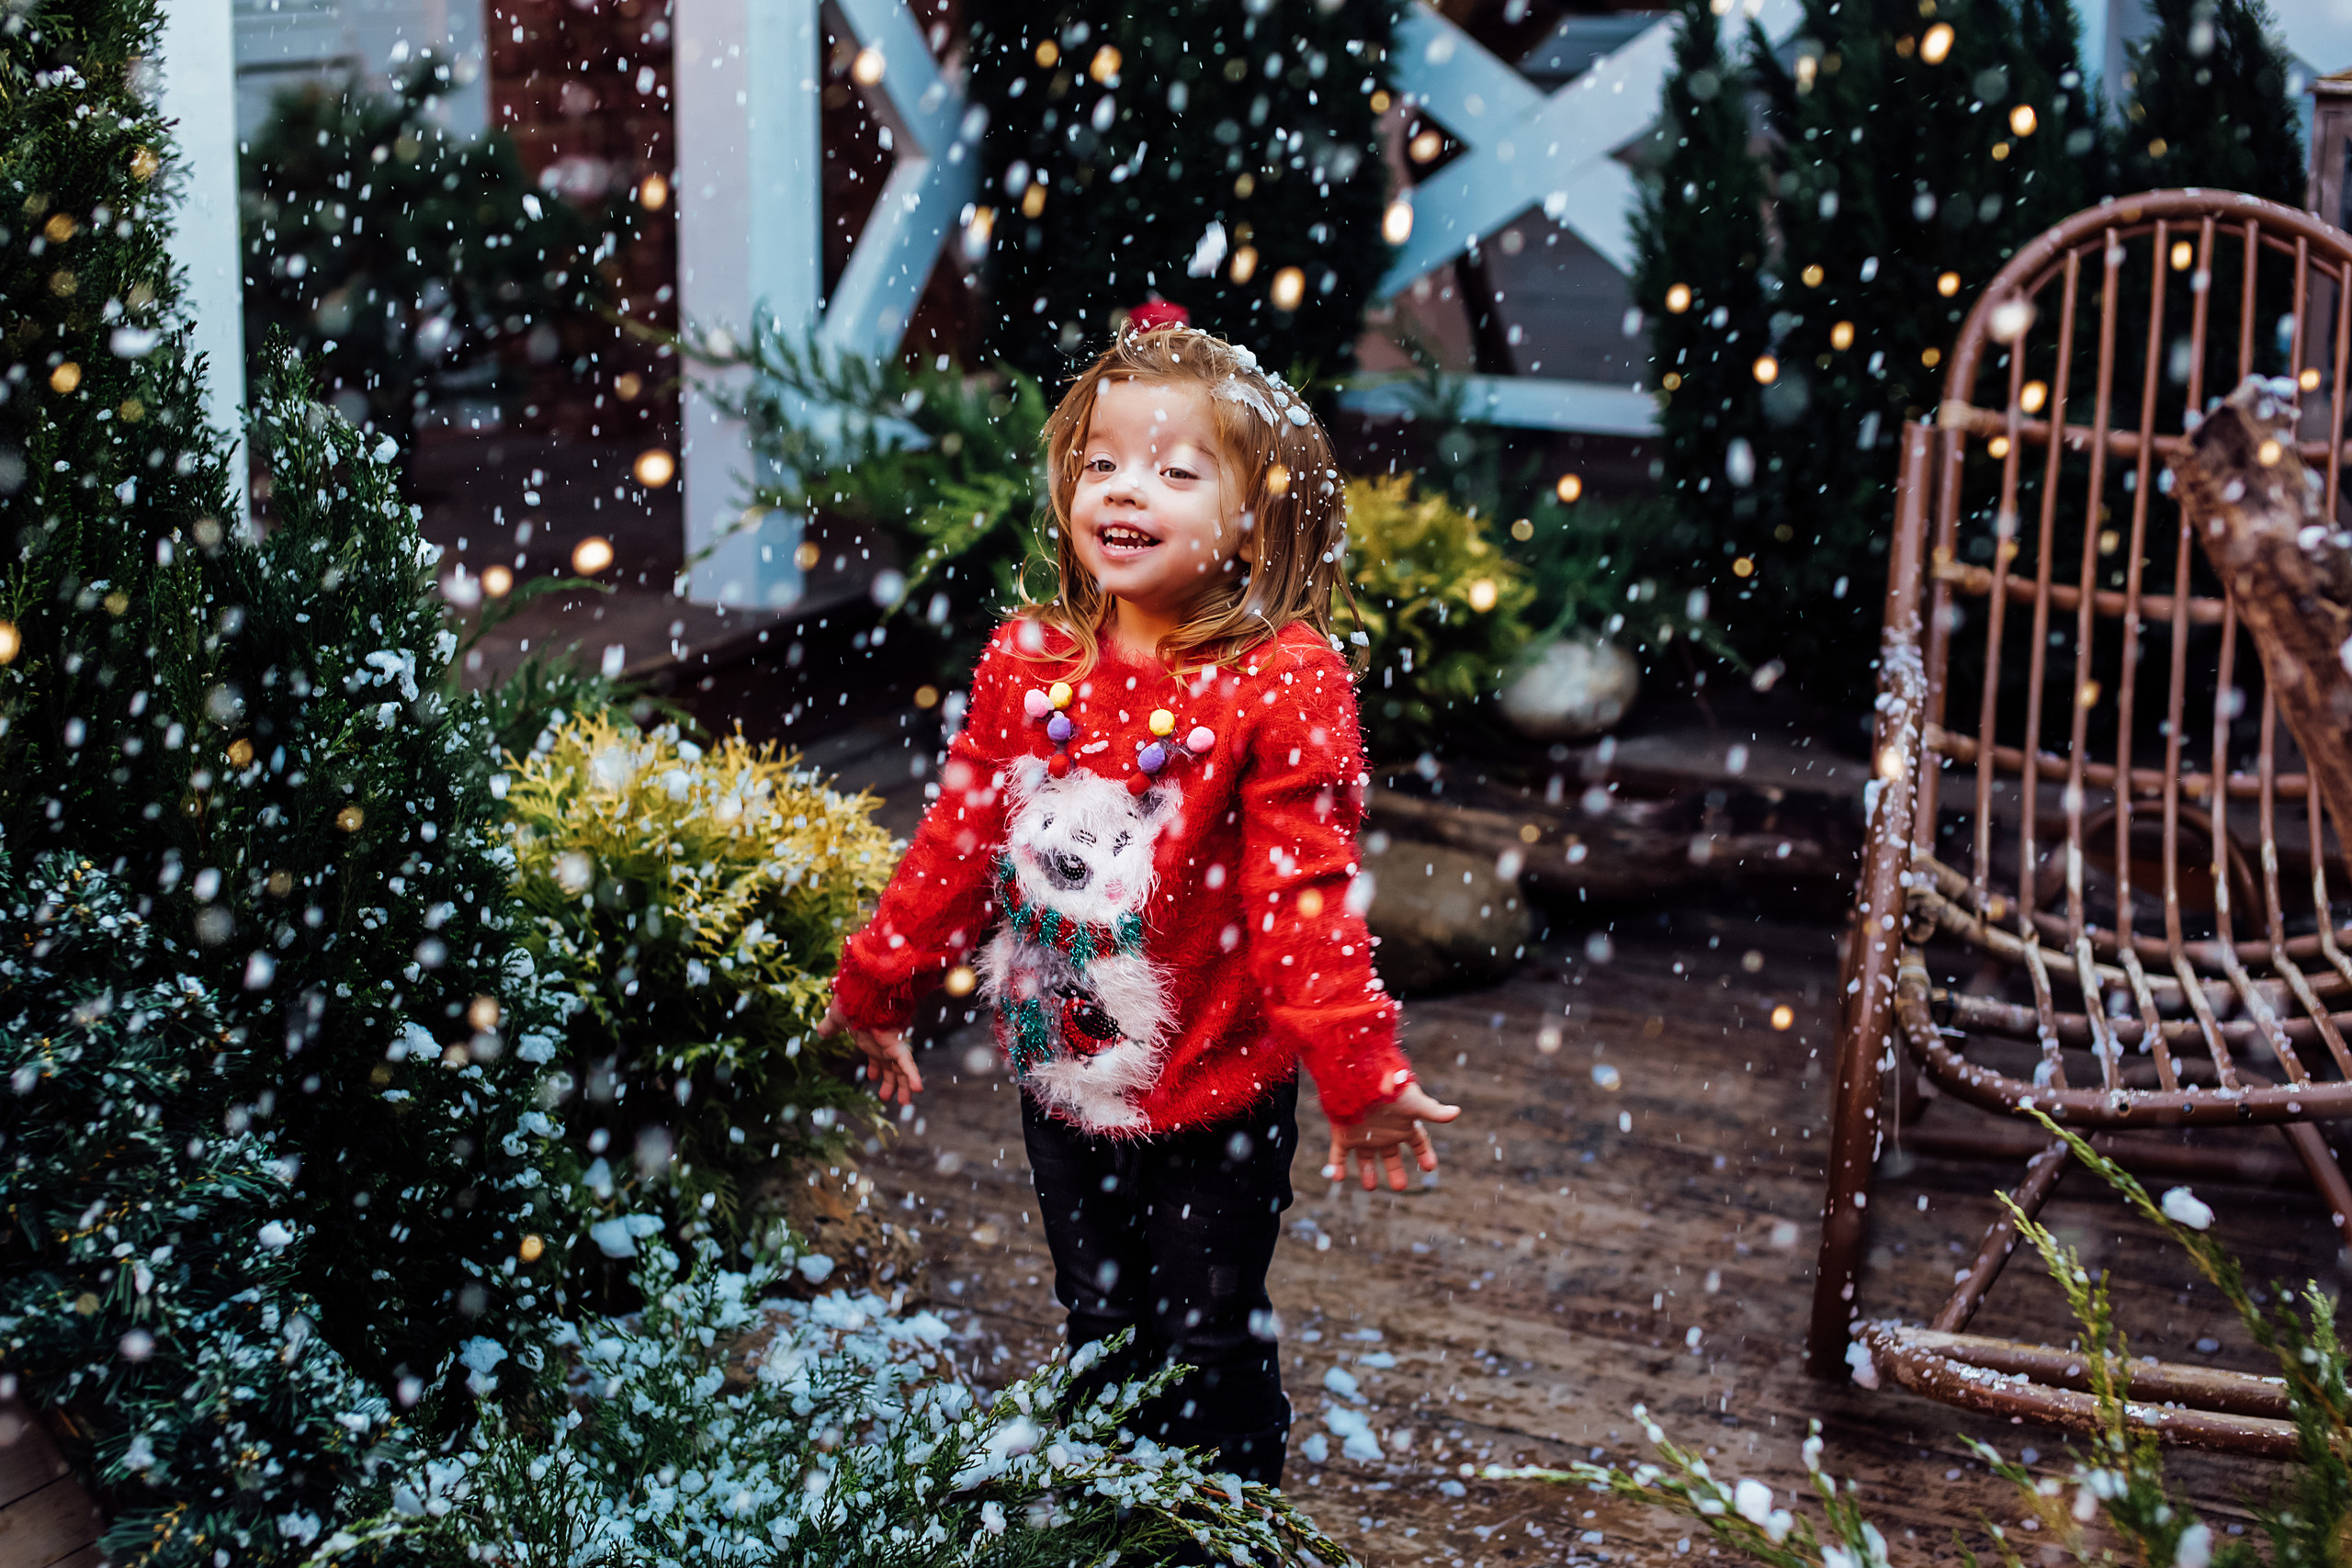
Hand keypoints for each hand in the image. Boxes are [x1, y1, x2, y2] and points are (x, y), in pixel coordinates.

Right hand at [815, 1003, 923, 1105]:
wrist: (859, 992)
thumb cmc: (849, 1001)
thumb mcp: (836, 1019)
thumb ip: (830, 1027)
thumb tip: (820, 1032)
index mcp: (871, 1040)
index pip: (876, 1057)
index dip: (876, 1069)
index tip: (873, 1077)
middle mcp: (883, 1044)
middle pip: (890, 1067)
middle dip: (890, 1083)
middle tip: (887, 1097)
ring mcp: (892, 1045)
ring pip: (902, 1070)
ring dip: (904, 1086)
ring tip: (906, 1102)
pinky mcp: (897, 1045)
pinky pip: (908, 1064)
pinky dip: (913, 1076)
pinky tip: (918, 1090)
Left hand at [1324, 1082, 1460, 1191]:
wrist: (1359, 1077)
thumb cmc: (1390, 1089)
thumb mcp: (1414, 1102)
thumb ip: (1433, 1111)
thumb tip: (1457, 1112)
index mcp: (1401, 1124)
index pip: (1417, 1143)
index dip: (1424, 1155)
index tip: (1430, 1167)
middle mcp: (1382, 1131)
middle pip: (1390, 1155)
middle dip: (1395, 1171)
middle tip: (1400, 1188)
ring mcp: (1362, 1133)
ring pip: (1365, 1158)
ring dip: (1367, 1172)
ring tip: (1370, 1187)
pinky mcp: (1343, 1134)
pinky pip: (1338, 1154)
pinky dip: (1337, 1166)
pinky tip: (1338, 1178)